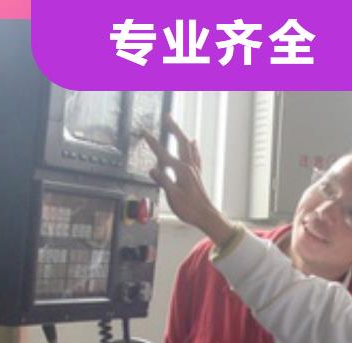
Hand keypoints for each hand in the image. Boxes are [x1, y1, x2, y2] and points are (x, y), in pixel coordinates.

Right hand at [143, 115, 234, 244]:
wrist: (206, 216)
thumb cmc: (190, 209)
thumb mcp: (173, 196)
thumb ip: (163, 181)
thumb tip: (153, 169)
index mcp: (181, 171)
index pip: (164, 154)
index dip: (153, 143)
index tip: (145, 133)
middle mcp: (189, 167)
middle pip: (181, 142)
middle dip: (173, 128)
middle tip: (167, 117)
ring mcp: (194, 170)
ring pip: (188, 146)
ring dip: (181, 134)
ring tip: (176, 126)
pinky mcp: (196, 175)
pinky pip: (195, 156)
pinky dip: (193, 147)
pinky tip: (194, 143)